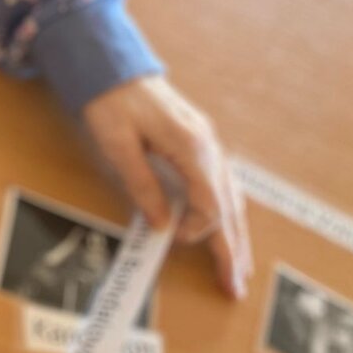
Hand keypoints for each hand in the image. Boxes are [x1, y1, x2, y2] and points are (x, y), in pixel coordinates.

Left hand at [79, 77, 251, 299]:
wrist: (112, 65)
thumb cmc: (111, 102)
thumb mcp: (117, 145)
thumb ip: (142, 185)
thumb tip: (162, 225)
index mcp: (191, 145)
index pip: (210, 203)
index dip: (197, 230)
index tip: (174, 240)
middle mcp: (208, 145)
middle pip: (229, 206)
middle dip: (233, 248)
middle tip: (237, 287)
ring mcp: (208, 142)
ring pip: (232, 196)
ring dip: (237, 234)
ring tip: (240, 268)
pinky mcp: (201, 141)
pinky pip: (223, 183)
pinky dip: (229, 210)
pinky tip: (230, 229)